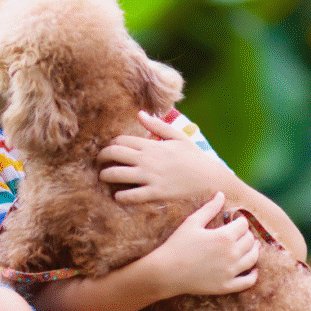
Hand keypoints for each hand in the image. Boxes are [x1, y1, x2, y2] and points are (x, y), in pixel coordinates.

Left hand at [98, 111, 226, 203]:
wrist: (211, 180)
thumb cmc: (195, 158)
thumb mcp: (179, 137)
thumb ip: (158, 126)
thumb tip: (140, 114)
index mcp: (152, 145)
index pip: (121, 140)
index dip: (110, 144)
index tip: (109, 150)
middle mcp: (148, 159)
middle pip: (114, 153)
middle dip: (101, 157)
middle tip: (99, 163)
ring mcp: (150, 176)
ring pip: (116, 174)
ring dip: (105, 176)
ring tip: (104, 178)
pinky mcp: (156, 193)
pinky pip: (131, 195)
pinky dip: (120, 196)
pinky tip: (118, 196)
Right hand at [153, 192, 259, 297]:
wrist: (166, 272)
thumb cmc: (177, 245)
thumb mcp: (192, 222)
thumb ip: (209, 208)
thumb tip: (221, 194)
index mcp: (224, 236)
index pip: (243, 225)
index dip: (240, 221)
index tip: (235, 221)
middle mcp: (231, 254)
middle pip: (250, 241)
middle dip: (247, 234)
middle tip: (240, 234)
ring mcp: (230, 272)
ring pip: (252, 259)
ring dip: (253, 251)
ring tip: (251, 247)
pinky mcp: (226, 286)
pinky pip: (247, 281)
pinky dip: (253, 275)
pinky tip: (253, 270)